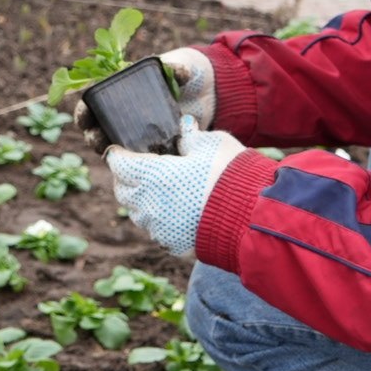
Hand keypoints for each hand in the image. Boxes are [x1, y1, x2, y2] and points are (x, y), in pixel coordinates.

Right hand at [74, 48, 215, 154]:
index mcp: (125, 90)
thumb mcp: (185, 67)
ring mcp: (140, 133)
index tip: (84, 117)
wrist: (213, 93)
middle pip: (100, 128)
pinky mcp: (155, 148)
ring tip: (113, 156)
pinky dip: (134, 165)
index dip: (85, 110)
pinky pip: (139, 160)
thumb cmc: (190, 73)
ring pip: (116, 147)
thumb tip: (179, 73)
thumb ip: (179, 68)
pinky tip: (137, 169)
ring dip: (111, 153)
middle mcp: (127, 114)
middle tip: (97, 140)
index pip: (95, 101)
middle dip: (94, 136)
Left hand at [105, 115, 243, 256]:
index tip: (121, 149)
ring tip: (156, 190)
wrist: (252, 215)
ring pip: (138, 213)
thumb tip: (184, 126)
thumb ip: (191, 135)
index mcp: (152, 175)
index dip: (118, 155)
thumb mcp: (211, 144)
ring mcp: (159, 227)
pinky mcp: (172, 243)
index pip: (118, 164)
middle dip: (126, 178)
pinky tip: (174, 212)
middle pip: (123, 191)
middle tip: (137, 168)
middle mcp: (149, 204)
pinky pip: (156, 231)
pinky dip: (160, 221)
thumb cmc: (231, 173)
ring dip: (142, 201)